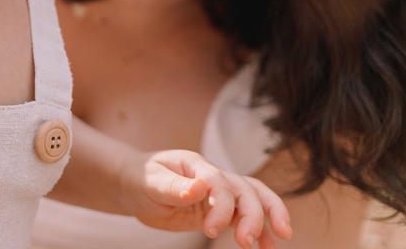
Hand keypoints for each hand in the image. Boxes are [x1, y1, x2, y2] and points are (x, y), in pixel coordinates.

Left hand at [126, 149, 293, 247]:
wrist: (133, 185)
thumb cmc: (140, 178)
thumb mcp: (150, 181)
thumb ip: (174, 186)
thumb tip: (199, 187)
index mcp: (196, 165)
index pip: (220, 184)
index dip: (221, 207)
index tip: (210, 231)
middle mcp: (212, 176)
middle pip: (245, 190)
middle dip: (251, 216)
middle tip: (245, 242)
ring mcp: (218, 193)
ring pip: (253, 199)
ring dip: (267, 219)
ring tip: (272, 244)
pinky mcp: (219, 210)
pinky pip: (244, 216)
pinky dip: (260, 229)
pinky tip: (267, 245)